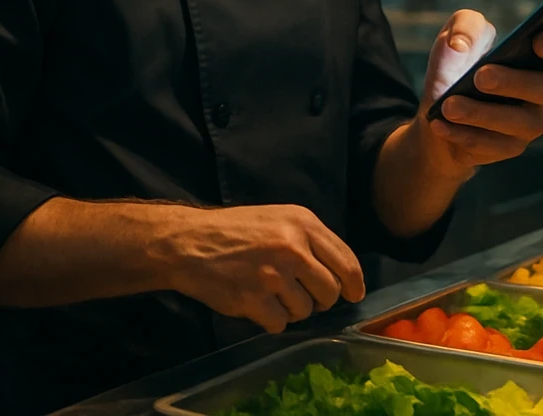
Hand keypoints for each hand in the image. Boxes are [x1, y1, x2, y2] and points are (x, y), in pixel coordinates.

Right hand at [164, 204, 364, 334]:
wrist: (189, 241)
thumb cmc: (235, 230)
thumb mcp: (278, 219)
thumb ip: (309, 241)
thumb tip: (342, 275)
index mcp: (302, 222)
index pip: (346, 261)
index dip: (353, 284)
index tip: (352, 295)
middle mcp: (292, 246)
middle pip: (330, 291)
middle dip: (319, 299)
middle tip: (300, 293)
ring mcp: (273, 274)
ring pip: (306, 310)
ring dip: (291, 309)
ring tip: (269, 292)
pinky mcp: (254, 299)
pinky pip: (281, 324)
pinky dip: (270, 319)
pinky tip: (255, 302)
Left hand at [418, 9, 542, 176]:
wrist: (438, 111)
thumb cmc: (458, 66)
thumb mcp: (457, 36)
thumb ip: (463, 27)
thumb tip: (459, 45)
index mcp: (540, 59)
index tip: (537, 40)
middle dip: (513, 82)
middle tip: (479, 78)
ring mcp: (530, 123)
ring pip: (518, 122)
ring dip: (481, 113)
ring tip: (449, 106)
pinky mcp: (510, 147)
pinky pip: (492, 145)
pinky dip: (463, 133)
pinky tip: (440, 124)